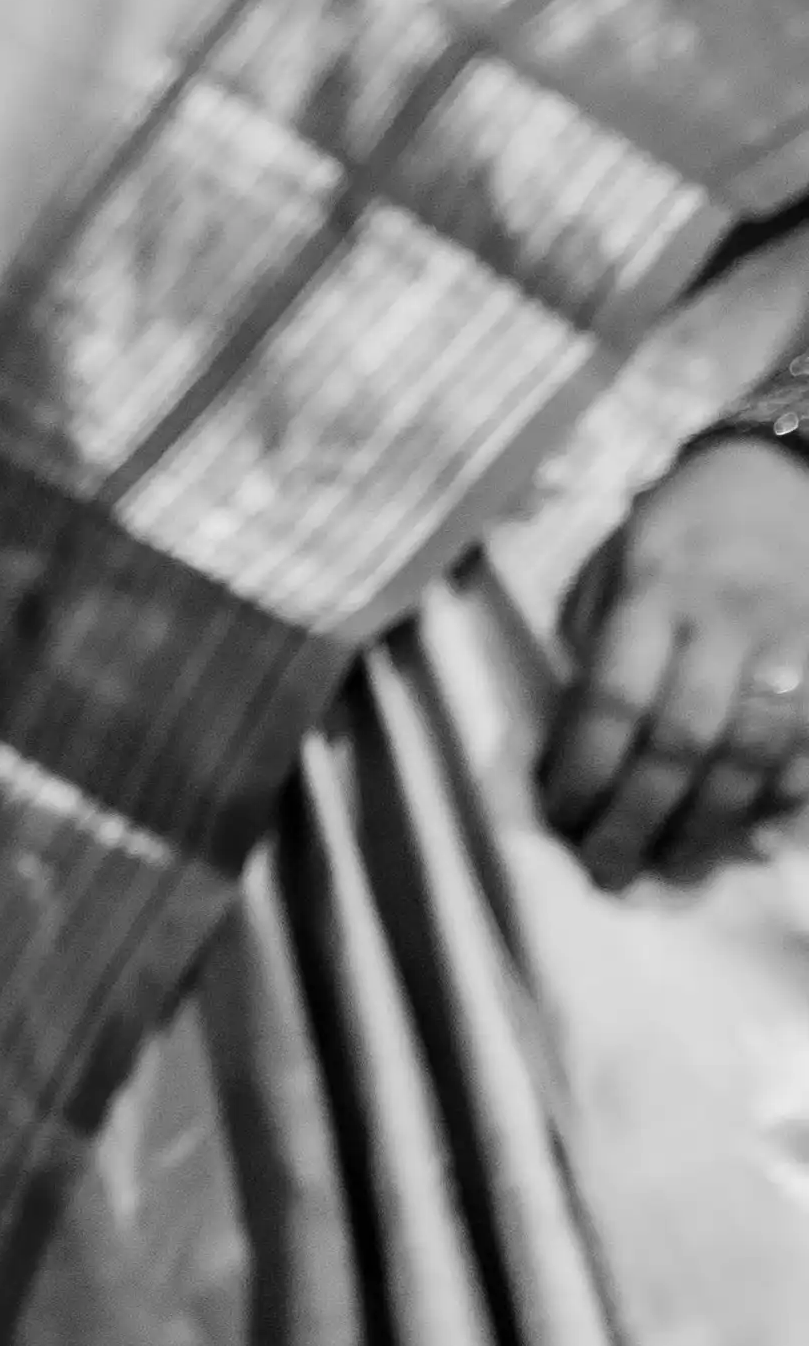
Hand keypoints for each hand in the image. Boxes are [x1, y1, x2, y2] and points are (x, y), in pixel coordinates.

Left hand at [549, 436, 808, 886]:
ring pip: (754, 751)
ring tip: (672, 870)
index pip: (612, 700)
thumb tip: (575, 754)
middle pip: (682, 739)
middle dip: (639, 817)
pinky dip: (789, 799)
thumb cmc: (677, 534)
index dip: (584, 772)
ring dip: (710, 824)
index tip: (561, 821)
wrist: (784, 474)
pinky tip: (757, 841)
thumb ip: (596, 653)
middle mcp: (727, 621)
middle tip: (607, 871)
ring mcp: (794, 642)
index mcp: (653, 594)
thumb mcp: (611, 571)